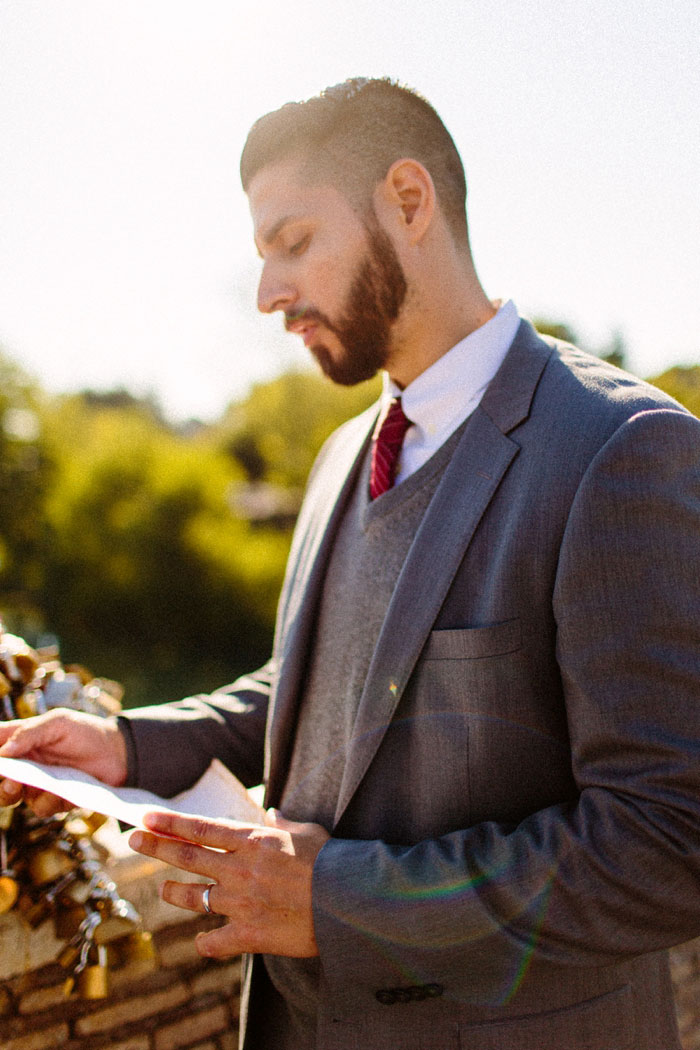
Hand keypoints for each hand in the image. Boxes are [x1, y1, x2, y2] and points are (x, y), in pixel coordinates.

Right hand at [0, 709, 127, 813]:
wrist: (118, 753)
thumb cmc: (86, 732)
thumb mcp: (59, 723)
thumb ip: (30, 733)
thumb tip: (4, 750)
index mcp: (21, 740)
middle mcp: (25, 764)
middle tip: (6, 777)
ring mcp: (36, 784)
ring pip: (9, 797)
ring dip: (9, 792)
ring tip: (17, 785)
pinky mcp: (53, 800)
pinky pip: (40, 806)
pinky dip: (46, 800)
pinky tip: (57, 791)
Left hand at [129, 809, 330, 957]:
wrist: (347, 901)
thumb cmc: (331, 861)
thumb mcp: (307, 831)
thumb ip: (283, 824)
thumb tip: (273, 813)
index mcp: (252, 841)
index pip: (201, 829)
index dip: (170, 823)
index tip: (147, 817)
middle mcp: (239, 869)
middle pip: (187, 856)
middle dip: (156, 846)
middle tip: (134, 840)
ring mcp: (241, 903)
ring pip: (194, 897)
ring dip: (174, 892)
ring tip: (165, 888)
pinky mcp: (248, 934)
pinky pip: (215, 941)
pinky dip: (206, 942)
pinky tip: (202, 941)